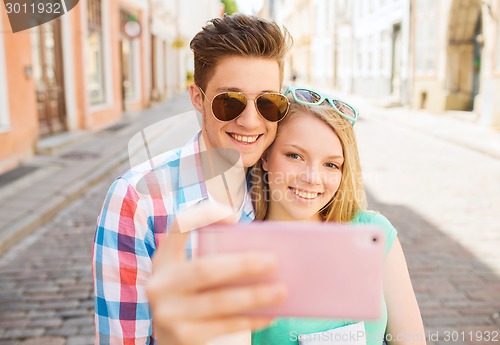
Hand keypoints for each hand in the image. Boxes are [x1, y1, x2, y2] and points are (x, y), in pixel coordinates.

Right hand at [146, 202, 286, 344]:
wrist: (169, 342)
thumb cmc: (192, 299)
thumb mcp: (191, 277)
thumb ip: (214, 261)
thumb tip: (261, 255)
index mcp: (164, 259)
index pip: (180, 227)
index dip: (205, 217)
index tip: (234, 218)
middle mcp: (161, 285)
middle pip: (205, 269)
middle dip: (243, 264)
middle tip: (273, 261)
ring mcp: (169, 313)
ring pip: (220, 301)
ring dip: (255, 295)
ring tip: (281, 291)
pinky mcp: (183, 337)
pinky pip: (226, 325)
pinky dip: (252, 318)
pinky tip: (270, 314)